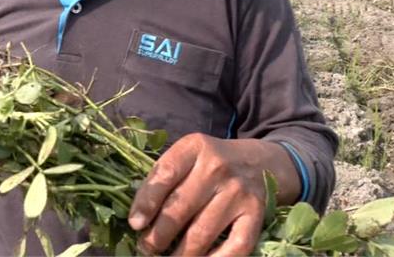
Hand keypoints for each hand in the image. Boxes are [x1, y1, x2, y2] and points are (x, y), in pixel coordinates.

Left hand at [127, 134, 299, 255]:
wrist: (259, 163)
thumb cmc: (211, 164)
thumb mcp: (188, 156)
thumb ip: (164, 179)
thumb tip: (138, 219)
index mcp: (194, 147)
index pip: (165, 174)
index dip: (146, 202)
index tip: (135, 224)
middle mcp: (217, 167)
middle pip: (180, 208)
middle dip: (158, 236)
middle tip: (147, 248)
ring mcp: (238, 192)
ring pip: (202, 233)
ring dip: (180, 255)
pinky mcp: (256, 214)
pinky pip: (235, 246)